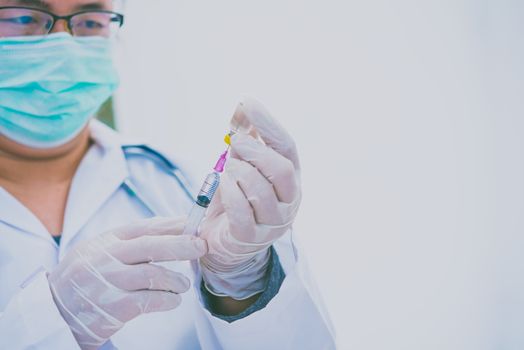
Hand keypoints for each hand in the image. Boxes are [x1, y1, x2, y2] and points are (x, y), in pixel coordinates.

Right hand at [48, 217, 206, 349]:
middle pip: (151, 245)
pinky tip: (173, 301)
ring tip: (183, 284)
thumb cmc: (83, 279)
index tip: (194, 223)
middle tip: (201, 246)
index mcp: (106, 240)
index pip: (145, 227)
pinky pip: (148, 300)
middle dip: (181, 244)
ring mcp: (107, 282)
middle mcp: (106, 257)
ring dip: (175, 279)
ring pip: (152, 274)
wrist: (52, 312)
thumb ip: (128, 242)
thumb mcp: (99, 251)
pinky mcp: (111, 307)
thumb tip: (172, 229)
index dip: (172, 224)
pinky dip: (167, 300)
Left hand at [199, 97, 300, 299]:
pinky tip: (222, 184)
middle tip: (233, 141)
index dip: (268, 124)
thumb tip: (242, 108)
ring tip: (226, 169)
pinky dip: (229, 193)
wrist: (226, 244)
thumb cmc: (237, 200)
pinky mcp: (250, 237)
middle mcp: (288, 201)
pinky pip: (241, 211)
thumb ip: (244, 141)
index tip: (247, 103)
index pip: (287, 147)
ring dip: (238, 172)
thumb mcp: (241, 166)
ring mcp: (272, 222)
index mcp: (291, 179)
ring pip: (260, 191)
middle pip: (282, 170)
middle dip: (255, 150)